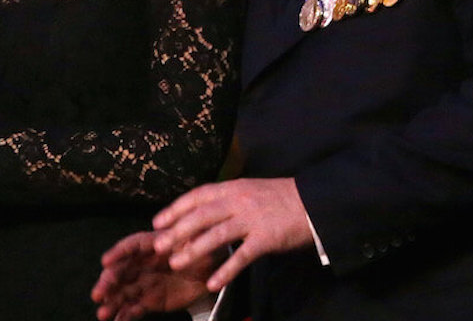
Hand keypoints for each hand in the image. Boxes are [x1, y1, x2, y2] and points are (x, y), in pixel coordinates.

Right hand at [91, 231, 213, 320]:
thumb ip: (185, 245)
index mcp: (151, 244)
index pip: (131, 246)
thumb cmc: (200, 250)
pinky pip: (134, 308)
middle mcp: (142, 263)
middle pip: (121, 272)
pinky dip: (125, 315)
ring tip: (103, 313)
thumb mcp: (196, 242)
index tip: (106, 262)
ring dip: (112, 303)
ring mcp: (144, 283)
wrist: (211, 271)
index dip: (118, 253)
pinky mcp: (150, 300)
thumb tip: (167, 249)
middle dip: (108, 283)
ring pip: (124, 293)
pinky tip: (117, 320)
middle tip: (99, 293)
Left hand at [152, 177, 312, 290]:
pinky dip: (226, 271)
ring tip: (176, 264)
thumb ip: (227, 199)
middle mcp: (238, 201)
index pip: (197, 196)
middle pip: (200, 216)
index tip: (157, 222)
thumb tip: (202, 211)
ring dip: (194, 250)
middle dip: (177, 231)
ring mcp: (252, 219)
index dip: (175, 209)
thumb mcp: (249, 190)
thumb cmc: (280, 198)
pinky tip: (213, 284)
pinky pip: (242, 257)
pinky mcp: (266, 238)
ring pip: (216, 235)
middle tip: (158, 246)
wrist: (315, 202)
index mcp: (232, 188)